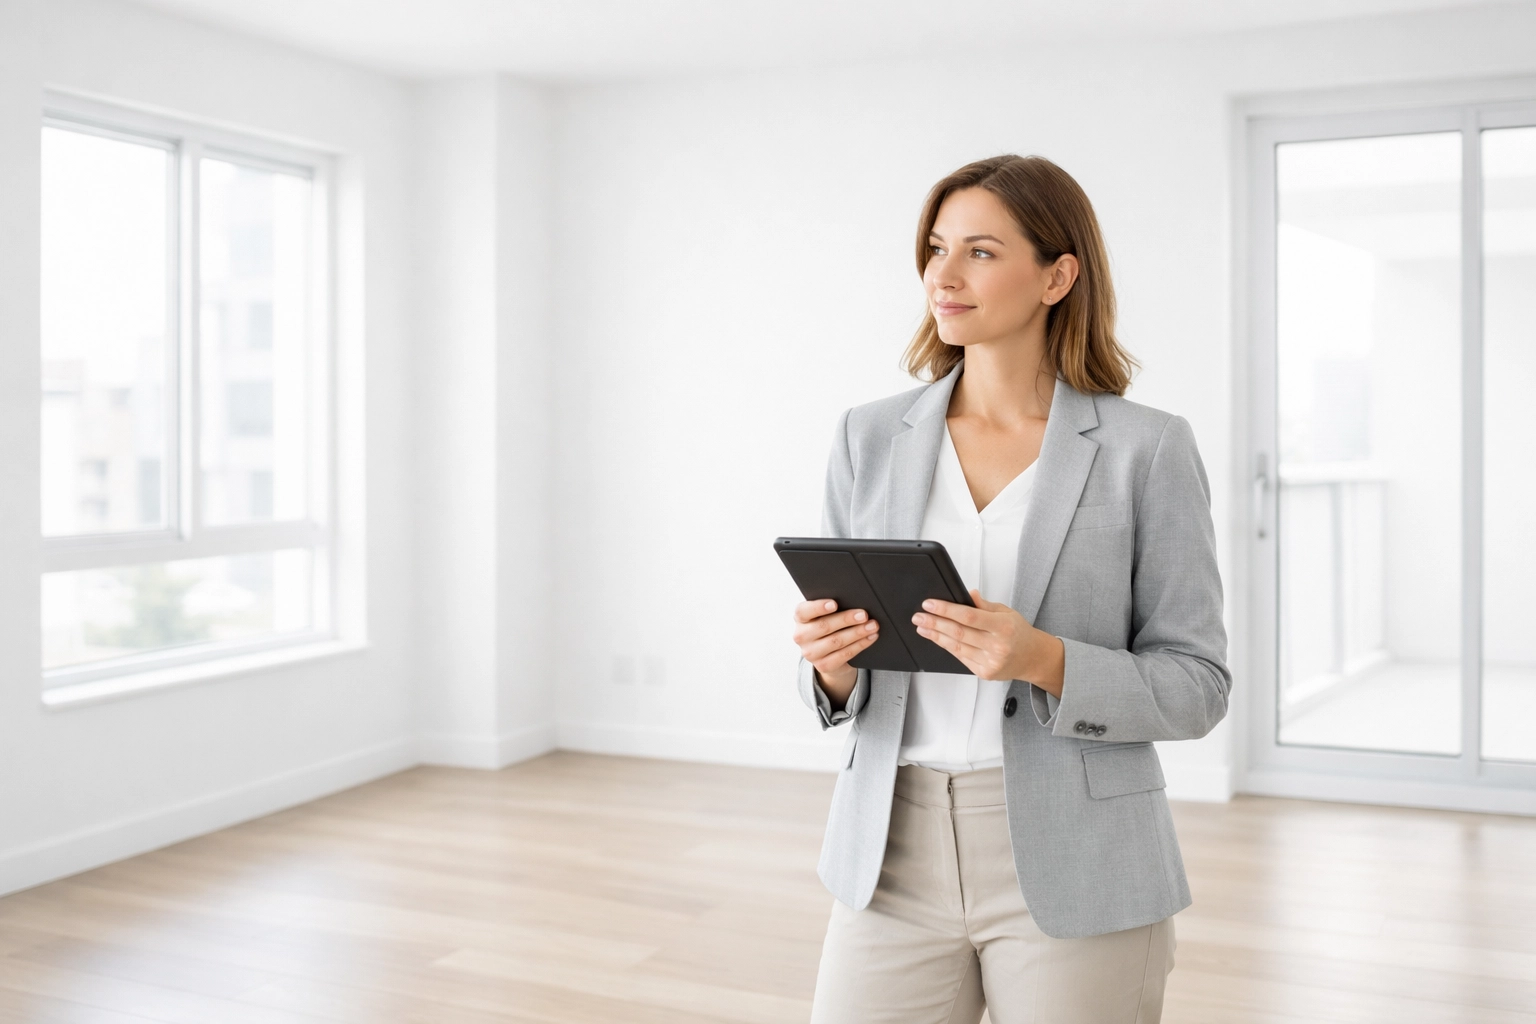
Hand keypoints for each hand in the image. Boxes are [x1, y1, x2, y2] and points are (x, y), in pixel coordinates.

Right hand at [792, 599, 878, 705]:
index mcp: (800, 618)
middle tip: (863, 615)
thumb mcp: (824, 616)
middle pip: (824, 626)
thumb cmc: (828, 627)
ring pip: (836, 641)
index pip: (804, 611)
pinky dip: (860, 645)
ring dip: (857, 632)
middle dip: (846, 619)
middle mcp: (801, 636)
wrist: (826, 655)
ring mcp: (811, 653)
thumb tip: (854, 600)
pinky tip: (870, 638)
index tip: (834, 604)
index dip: (818, 607)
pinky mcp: (823, 666)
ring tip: (872, 626)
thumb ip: (832, 608)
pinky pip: (844, 655)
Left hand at [911, 589, 1064, 695]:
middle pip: (958, 632)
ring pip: (956, 647)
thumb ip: (985, 605)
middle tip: (919, 616)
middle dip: (935, 623)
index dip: (946, 610)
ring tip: (922, 627)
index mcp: (1003, 627)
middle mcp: (997, 646)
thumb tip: (968, 593)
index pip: (968, 616)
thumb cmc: (1019, 633)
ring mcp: (990, 662)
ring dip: (936, 636)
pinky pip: (960, 657)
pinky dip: (947, 647)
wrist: (1033, 658)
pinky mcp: (984, 673)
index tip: (930, 604)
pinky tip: (937, 639)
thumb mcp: (1007, 612)